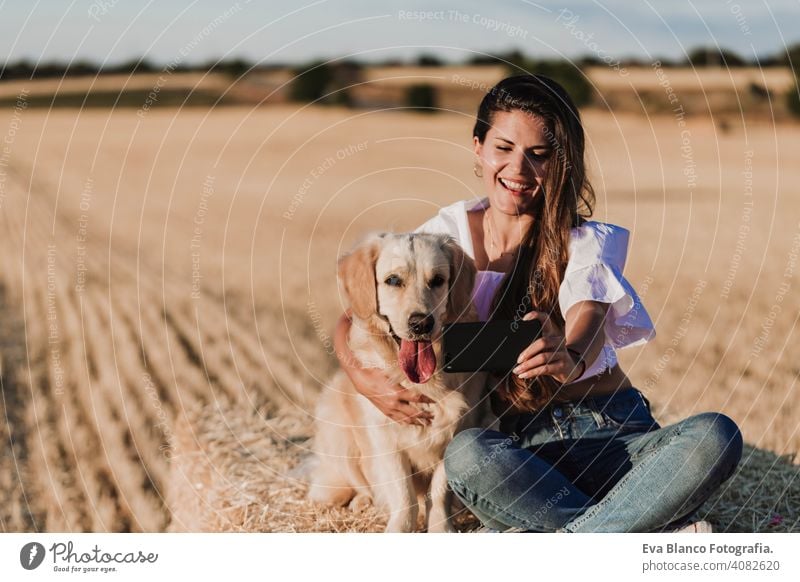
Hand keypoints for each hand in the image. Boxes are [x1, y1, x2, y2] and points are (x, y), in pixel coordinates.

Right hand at [336, 309, 433, 424]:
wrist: (359, 379)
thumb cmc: (375, 372)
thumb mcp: (390, 371)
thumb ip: (403, 373)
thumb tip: (416, 369)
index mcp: (397, 392)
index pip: (416, 398)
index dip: (426, 400)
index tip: (434, 401)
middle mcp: (394, 402)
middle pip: (413, 412)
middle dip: (424, 415)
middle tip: (433, 417)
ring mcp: (389, 408)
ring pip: (406, 418)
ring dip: (417, 421)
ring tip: (426, 423)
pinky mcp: (384, 410)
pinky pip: (396, 419)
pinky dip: (405, 422)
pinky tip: (410, 424)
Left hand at [511, 311, 584, 383]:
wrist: (569, 369)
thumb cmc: (551, 358)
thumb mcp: (544, 349)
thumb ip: (533, 347)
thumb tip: (515, 352)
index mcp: (552, 333)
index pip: (546, 320)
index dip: (536, 316)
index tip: (524, 319)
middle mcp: (558, 340)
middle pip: (542, 342)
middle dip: (528, 351)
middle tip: (518, 359)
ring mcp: (562, 353)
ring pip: (543, 357)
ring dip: (527, 365)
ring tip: (517, 370)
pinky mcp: (563, 365)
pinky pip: (545, 369)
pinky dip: (532, 372)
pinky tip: (524, 375)